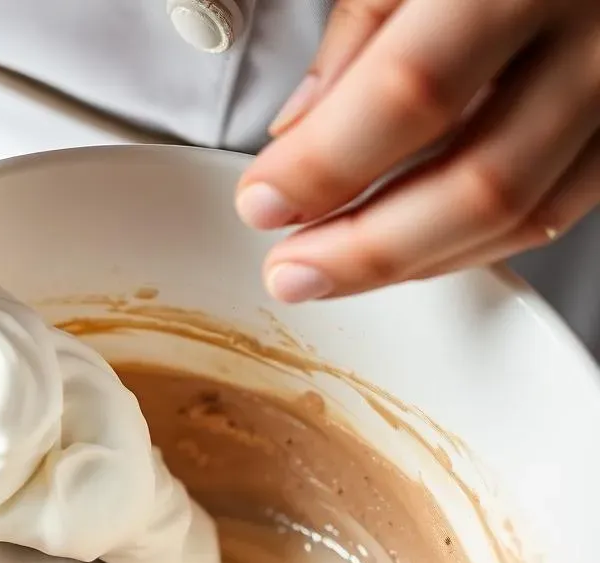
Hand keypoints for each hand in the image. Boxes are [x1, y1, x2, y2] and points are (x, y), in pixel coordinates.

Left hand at [236, 0, 599, 301]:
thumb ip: (366, 24)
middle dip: (366, 249)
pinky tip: (405, 251)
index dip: (326, 163)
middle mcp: (594, 33)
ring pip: (521, 214)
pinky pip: (553, 212)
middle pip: (479, 182)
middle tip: (291, 271)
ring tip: (330, 272)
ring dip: (410, 262)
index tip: (262, 201)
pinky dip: (466, 246)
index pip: (412, 90)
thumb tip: (299, 131)